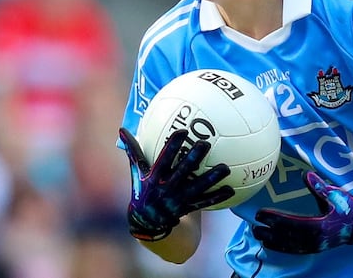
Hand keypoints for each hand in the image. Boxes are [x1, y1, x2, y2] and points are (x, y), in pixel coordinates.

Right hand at [119, 127, 233, 240]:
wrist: (146, 222)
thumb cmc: (142, 190)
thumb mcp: (136, 172)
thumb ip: (133, 151)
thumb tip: (122, 130)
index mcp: (153, 178)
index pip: (163, 159)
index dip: (172, 146)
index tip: (183, 131)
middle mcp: (166, 188)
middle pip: (182, 171)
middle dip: (193, 158)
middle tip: (206, 143)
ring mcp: (177, 199)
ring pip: (197, 188)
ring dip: (211, 179)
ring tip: (225, 168)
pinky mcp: (187, 208)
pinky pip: (204, 202)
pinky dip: (217, 197)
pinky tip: (231, 190)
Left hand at [252, 171, 352, 253]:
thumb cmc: (348, 207)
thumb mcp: (335, 195)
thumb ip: (319, 187)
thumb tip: (305, 174)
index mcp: (318, 225)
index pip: (289, 222)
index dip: (273, 219)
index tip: (260, 213)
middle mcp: (314, 238)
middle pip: (286, 237)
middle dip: (268, 232)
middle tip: (254, 227)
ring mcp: (315, 245)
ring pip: (289, 245)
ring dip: (272, 242)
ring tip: (258, 235)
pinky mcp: (315, 248)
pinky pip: (295, 249)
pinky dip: (282, 247)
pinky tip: (272, 244)